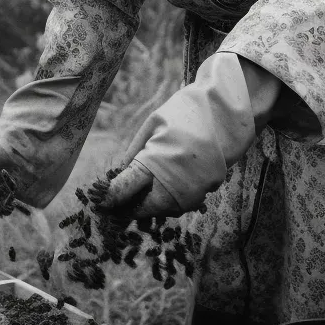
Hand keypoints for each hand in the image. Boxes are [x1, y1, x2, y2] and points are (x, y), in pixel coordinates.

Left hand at [98, 51, 257, 217]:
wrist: (225, 114)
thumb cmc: (183, 115)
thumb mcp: (151, 126)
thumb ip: (133, 154)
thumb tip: (118, 177)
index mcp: (153, 162)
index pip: (123, 190)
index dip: (108, 199)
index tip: (98, 202)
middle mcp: (172, 184)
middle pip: (139, 209)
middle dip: (128, 204)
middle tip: (121, 194)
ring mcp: (191, 193)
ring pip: (160, 210)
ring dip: (148, 203)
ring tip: (145, 184)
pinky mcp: (206, 194)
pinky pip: (178, 205)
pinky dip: (168, 198)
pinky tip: (166, 181)